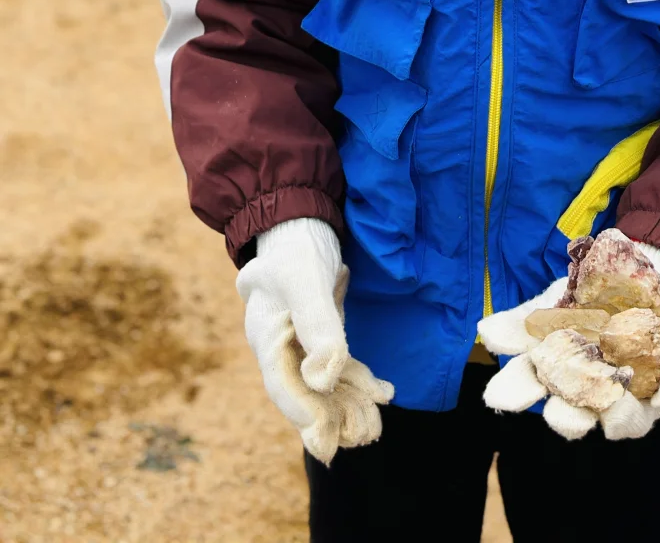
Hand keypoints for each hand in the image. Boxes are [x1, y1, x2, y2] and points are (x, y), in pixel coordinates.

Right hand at [236, 217, 393, 463]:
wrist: (301, 222)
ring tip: (376, 424)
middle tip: (365, 435)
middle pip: (305, 393)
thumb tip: (323, 377)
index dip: (306, 415)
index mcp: (266, 336)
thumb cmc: (296, 248)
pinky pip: (338, 367)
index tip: (328, 445)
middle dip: (334, 417)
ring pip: (325, 385)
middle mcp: (280, 347)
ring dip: (349, 405)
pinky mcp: (321, 334)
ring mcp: (300, 343)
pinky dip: (359, 382)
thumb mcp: (306, 281)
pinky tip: (384, 392)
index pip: (284, 385)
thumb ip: (317, 324)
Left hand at [476, 240, 659, 441]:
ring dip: (518, 383)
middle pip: (567, 406)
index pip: (619, 418)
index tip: (613, 410)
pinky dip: (506, 331)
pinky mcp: (549, 318)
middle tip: (552, 413)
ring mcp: (566, 350)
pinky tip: (490, 332)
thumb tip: (658, 397)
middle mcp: (590, 383)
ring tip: (498, 395)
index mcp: (628, 401)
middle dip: (556, 411)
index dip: (617, 416)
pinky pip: (523, 327)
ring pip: (537, 374)